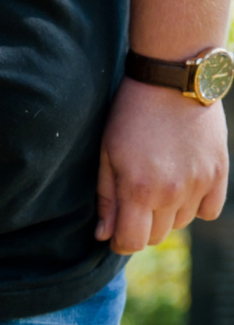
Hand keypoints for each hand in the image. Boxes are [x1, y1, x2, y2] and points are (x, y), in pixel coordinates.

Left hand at [97, 80, 229, 253]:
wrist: (172, 81)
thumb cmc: (130, 117)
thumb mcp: (107, 156)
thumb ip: (106, 199)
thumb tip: (105, 235)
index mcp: (138, 190)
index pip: (132, 243)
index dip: (121, 242)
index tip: (116, 232)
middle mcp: (172, 192)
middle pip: (157, 236)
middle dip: (142, 227)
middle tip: (135, 204)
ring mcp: (199, 183)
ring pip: (181, 223)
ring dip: (167, 215)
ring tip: (158, 186)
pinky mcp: (219, 172)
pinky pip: (209, 211)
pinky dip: (196, 206)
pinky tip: (183, 187)